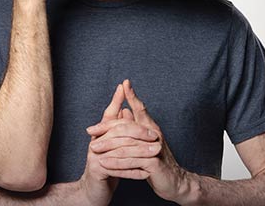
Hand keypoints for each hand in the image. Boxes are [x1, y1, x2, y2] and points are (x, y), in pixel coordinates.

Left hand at [86, 80, 190, 203]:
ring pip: (127, 145)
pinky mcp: (155, 164)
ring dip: (108, 147)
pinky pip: (132, 162)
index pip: (141, 108)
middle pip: (127, 127)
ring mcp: (155, 148)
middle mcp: (154, 134)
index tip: (124, 83)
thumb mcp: (144, 142)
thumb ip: (135, 127)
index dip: (133, 95)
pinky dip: (117, 163)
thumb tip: (125, 111)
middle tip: (89, 131)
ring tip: (93, 149)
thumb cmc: (157, 161)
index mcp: (151, 127)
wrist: (174, 182)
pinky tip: (105, 164)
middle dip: (107, 128)